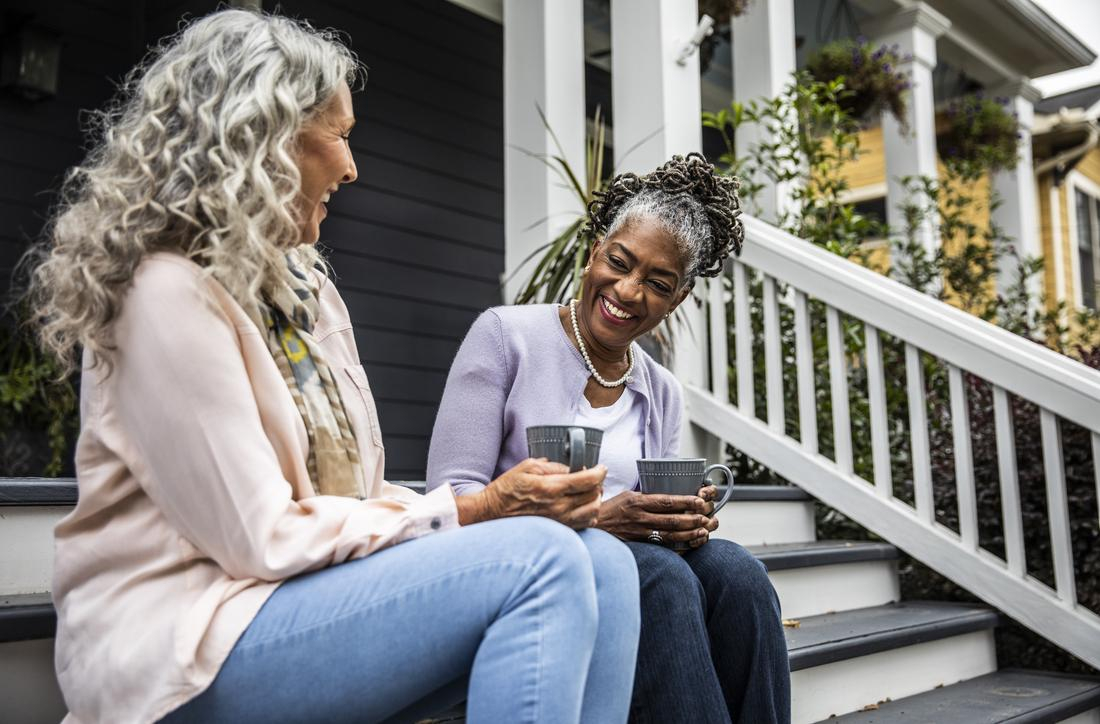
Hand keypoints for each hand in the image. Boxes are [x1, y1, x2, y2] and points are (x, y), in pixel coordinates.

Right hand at [457, 458, 604, 529]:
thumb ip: (553, 466)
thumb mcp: (527, 467)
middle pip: (594, 494)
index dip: (599, 471)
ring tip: (589, 492)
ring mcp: (560, 521)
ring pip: (593, 511)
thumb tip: (572, 468)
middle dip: (597, 483)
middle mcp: (559, 507)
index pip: (588, 480)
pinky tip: (582, 506)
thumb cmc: (507, 489)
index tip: (600, 467)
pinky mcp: (559, 530)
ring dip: (595, 499)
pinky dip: (589, 513)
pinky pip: (585, 523)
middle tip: (593, 477)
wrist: (492, 514)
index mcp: (551, 488)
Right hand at [596, 490, 716, 547]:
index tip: (700, 501)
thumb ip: (646, 496)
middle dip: (693, 519)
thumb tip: (669, 494)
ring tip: (704, 530)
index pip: (666, 501)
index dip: (686, 501)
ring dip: (690, 533)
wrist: (592, 527)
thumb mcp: (627, 496)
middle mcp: (640, 517)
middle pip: (672, 519)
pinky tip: (690, 544)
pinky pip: (663, 546)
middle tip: (708, 517)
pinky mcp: (639, 544)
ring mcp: (639, 532)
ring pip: (670, 534)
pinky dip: (679, 546)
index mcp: (637, 501)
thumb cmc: (610, 510)